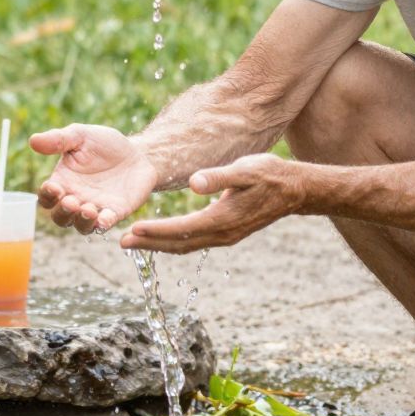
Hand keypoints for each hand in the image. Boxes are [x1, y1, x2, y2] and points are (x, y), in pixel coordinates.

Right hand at [29, 123, 159, 232]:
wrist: (138, 153)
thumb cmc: (105, 144)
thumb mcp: (81, 136)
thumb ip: (58, 139)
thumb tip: (32, 141)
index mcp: (64, 181)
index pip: (47, 197)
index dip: (47, 196)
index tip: (53, 186)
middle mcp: (76, 198)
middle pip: (60, 217)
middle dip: (63, 213)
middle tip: (71, 202)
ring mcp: (96, 208)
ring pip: (81, 226)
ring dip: (82, 221)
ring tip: (89, 209)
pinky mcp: (115, 213)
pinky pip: (105, 225)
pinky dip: (103, 224)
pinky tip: (104, 218)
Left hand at [121, 152, 301, 250]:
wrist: (294, 189)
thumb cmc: (268, 174)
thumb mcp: (244, 169)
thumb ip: (219, 177)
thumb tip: (194, 184)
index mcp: (223, 219)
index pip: (182, 229)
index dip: (156, 231)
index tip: (132, 229)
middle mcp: (222, 234)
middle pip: (179, 244)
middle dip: (149, 244)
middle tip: (120, 242)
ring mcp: (225, 236)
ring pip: (185, 246)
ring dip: (158, 245)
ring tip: (132, 242)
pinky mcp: (226, 233)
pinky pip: (194, 242)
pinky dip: (173, 241)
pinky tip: (160, 236)